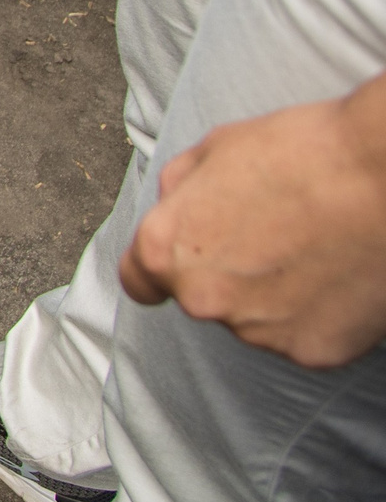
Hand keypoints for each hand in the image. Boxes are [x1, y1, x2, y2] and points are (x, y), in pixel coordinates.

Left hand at [120, 86, 385, 369]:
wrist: (384, 176)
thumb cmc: (303, 152)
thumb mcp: (214, 149)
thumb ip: (180, 190)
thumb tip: (174, 209)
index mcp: (168, 250)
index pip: (140, 280)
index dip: (162, 267)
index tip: (183, 261)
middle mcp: (203, 300)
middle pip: (203, 296)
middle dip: (227, 272)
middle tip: (274, 235)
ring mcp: (259, 332)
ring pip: (255, 318)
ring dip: (273, 294)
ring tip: (314, 249)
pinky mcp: (314, 352)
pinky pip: (304, 334)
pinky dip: (318, 314)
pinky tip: (338, 275)